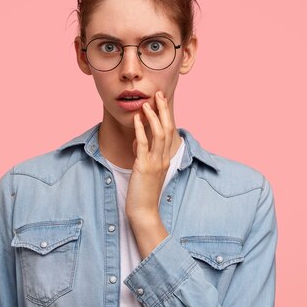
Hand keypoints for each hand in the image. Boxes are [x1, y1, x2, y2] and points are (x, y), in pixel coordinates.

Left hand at [125, 90, 173, 256]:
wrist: (144, 212)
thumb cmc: (143, 193)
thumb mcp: (145, 169)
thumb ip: (143, 153)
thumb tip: (137, 138)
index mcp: (166, 158)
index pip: (170, 131)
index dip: (166, 115)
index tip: (161, 101)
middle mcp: (164, 158)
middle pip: (167, 128)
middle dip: (163, 110)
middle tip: (159, 94)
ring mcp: (155, 162)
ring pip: (158, 134)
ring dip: (153, 117)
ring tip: (147, 103)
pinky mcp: (144, 167)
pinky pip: (143, 145)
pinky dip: (140, 130)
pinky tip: (136, 119)